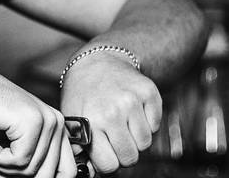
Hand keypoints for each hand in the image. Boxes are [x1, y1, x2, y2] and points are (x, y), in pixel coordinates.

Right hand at [0, 62, 76, 177]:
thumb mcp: (11, 146)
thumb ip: (27, 166)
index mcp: (56, 127)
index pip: (66, 171)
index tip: (6, 177)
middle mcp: (56, 121)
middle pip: (49, 174)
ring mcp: (46, 119)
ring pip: (32, 170)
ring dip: (2, 168)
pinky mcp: (31, 121)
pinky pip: (19, 161)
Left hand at [60, 52, 161, 174]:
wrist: (97, 61)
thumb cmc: (82, 93)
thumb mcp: (72, 118)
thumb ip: (80, 147)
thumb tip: (90, 172)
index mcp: (90, 122)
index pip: (109, 165)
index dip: (108, 164)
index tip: (105, 155)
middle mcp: (112, 112)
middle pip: (130, 158)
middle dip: (123, 153)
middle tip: (114, 138)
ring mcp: (132, 101)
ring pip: (145, 144)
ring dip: (135, 138)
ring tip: (121, 122)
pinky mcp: (150, 93)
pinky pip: (156, 126)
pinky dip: (147, 124)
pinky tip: (132, 111)